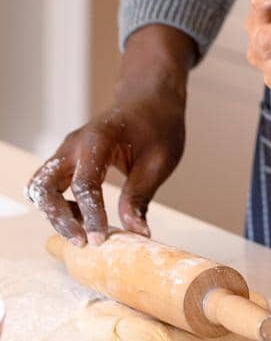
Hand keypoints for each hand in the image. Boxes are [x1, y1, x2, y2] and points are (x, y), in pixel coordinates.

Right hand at [27, 25, 193, 245]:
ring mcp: (67, 151)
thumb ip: (140, 196)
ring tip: (84, 230)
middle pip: (45, 187)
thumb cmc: (159, 125)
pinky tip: (83, 217)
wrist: (151, 99)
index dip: (90, 216)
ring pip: (41, 188)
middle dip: (59, 218)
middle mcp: (74, 145)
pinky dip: (59, 205)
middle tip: (83, 242)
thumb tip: (136, 233)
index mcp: (98, 140)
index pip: (85, 184)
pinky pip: (50, 186)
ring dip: (55, 213)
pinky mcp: (68, 159)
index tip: (99, 240)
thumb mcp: (159, 161)